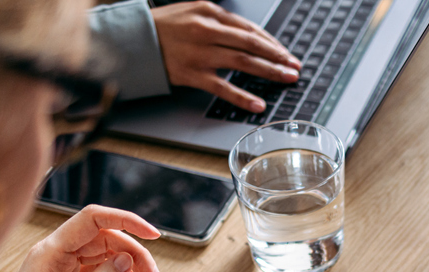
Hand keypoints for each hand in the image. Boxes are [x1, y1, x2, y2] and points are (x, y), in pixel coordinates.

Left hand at [0, 206, 163, 271]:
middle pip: (104, 236)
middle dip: (134, 252)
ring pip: (103, 249)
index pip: (92, 219)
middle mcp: (52, 252)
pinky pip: (94, 263)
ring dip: (128, 262)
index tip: (152, 234)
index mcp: (48, 255)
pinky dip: (115, 270)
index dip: (126, 220)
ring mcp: (56, 263)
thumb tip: (126, 260)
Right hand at [152, 1, 300, 112]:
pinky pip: (222, 87)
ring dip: (268, 72)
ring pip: (243, 61)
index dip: (271, 42)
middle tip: (295, 67)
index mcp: (209, 12)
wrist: (133, 40)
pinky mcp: (192, 74)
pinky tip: (258, 103)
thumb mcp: (192, 11)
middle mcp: (207, 30)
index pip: (249, 29)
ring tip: (286, 79)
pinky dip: (242, 96)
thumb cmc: (164, 27)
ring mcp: (200, 53)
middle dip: (277, 56)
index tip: (286, 54)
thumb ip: (219, 21)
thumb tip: (247, 35)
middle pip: (251, 44)